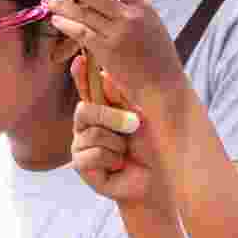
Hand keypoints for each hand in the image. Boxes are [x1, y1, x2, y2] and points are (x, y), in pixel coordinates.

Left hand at [43, 0, 186, 115]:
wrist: (163, 85)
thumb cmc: (158, 56)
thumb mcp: (152, 23)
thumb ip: (134, 7)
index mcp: (142, 6)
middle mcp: (130, 16)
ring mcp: (117, 34)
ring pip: (82, 13)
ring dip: (60, 5)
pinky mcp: (107, 52)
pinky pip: (81, 33)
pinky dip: (66, 25)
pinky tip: (56, 20)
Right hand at [71, 57, 175, 211]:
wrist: (158, 178)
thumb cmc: (152, 146)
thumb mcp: (140, 116)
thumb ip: (120, 98)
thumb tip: (104, 75)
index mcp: (102, 109)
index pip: (86, 88)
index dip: (81, 74)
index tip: (79, 60)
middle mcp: (88, 125)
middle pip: (85, 110)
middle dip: (112, 117)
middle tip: (135, 125)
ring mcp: (82, 145)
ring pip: (93, 134)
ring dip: (117, 144)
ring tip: (126, 152)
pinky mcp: (82, 166)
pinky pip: (92, 155)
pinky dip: (112, 160)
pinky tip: (118, 165)